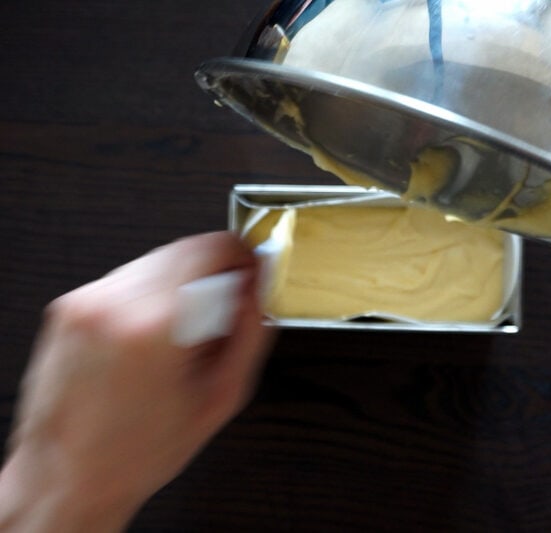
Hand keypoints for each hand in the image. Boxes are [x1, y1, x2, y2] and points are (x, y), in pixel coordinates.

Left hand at [0, 232, 272, 531]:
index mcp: (154, 324)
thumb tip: (259, 293)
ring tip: (183, 332)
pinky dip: (148, 296)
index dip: (241, 255)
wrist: (67, 477)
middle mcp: (112, 304)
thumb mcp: (220, 397)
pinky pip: (125, 280)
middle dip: (211, 273)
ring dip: (179, 283)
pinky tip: (152, 337)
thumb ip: (250, 332)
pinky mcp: (68, 309)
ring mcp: (84, 304)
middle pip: (183, 250)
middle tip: (223, 308)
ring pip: (154, 261)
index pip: (211, 247)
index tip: (250, 268)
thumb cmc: (135, 452)